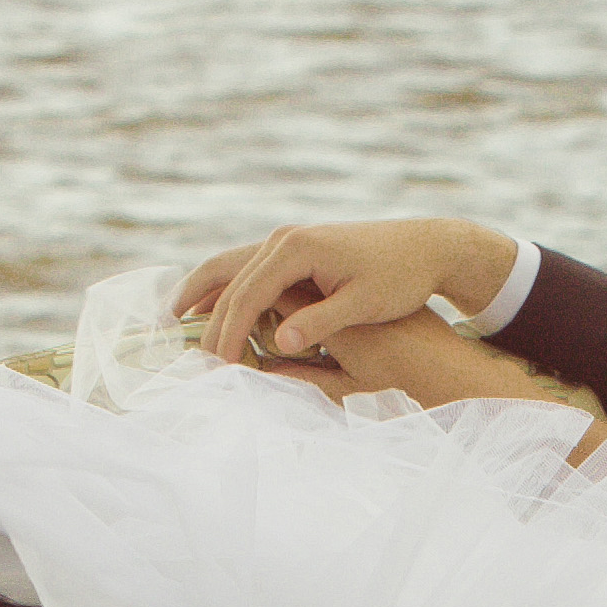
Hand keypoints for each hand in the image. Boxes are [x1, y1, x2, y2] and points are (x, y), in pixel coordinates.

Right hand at [178, 220, 520, 370]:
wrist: (427, 246)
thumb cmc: (401, 278)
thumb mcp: (364, 303)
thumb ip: (321, 322)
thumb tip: (281, 343)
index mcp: (296, 248)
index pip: (246, 295)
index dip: (227, 334)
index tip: (217, 369)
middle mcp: (284, 238)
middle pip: (226, 277)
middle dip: (204, 318)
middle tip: (188, 358)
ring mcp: (287, 240)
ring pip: (230, 268)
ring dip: (204, 297)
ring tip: (178, 328)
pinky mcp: (295, 248)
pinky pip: (248, 269)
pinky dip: (226, 290)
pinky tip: (216, 311)